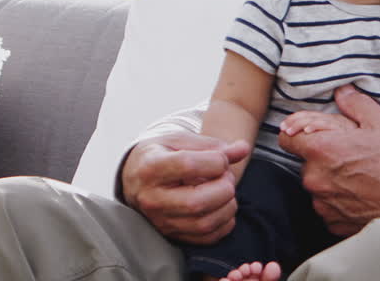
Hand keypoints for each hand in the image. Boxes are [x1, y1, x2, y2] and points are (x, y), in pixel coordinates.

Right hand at [121, 131, 250, 244]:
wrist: (136, 177)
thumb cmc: (161, 155)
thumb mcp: (181, 141)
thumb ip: (213, 145)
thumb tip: (242, 149)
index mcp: (150, 168)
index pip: (188, 165)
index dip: (215, 161)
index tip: (221, 159)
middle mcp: (152, 199)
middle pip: (196, 202)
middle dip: (224, 188)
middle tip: (226, 177)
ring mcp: (161, 221)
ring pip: (204, 223)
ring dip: (227, 206)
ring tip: (225, 190)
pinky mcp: (172, 235)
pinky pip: (206, 237)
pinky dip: (225, 223)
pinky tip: (223, 206)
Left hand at [279, 85, 379, 235]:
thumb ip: (355, 103)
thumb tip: (341, 92)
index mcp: (321, 150)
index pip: (286, 138)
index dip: (297, 135)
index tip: (312, 136)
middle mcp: (315, 179)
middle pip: (304, 164)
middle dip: (321, 159)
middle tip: (348, 157)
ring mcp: (322, 203)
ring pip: (316, 186)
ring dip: (329, 181)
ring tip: (358, 177)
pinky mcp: (332, 222)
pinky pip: (327, 207)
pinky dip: (338, 201)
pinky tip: (361, 194)